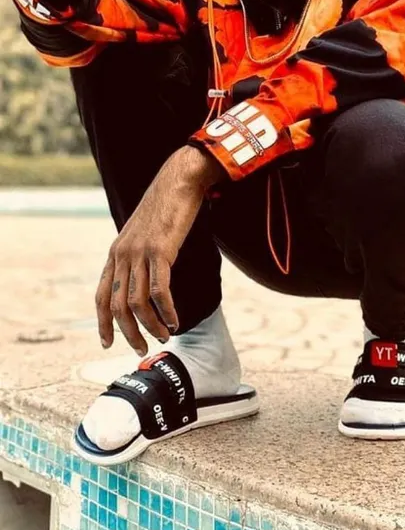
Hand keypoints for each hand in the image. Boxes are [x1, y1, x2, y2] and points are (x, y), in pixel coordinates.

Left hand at [95, 145, 222, 354]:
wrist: (178, 180)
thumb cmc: (165, 206)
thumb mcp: (143, 233)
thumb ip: (138, 254)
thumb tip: (142, 278)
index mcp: (116, 252)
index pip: (101, 296)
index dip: (103, 323)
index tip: (108, 344)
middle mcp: (123, 254)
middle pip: (117, 305)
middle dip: (129, 332)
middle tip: (143, 348)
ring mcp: (140, 252)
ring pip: (137, 302)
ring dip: (150, 325)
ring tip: (164, 335)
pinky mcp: (160, 250)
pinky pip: (158, 290)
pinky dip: (165, 310)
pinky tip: (174, 320)